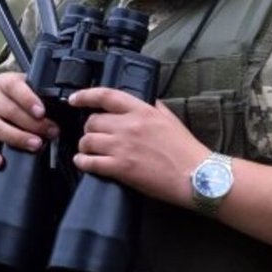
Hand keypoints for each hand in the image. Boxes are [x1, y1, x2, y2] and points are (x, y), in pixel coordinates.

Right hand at [0, 72, 59, 169]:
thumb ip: (37, 91)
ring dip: (18, 138)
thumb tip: (62, 103)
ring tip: (36, 144)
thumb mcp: (21, 85)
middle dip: (33, 124)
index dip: (28, 100)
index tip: (42, 112)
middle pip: (10, 111)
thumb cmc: (10, 96)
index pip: (14, 88)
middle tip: (52, 132)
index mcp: (3, 83)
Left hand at [67, 87, 208, 205]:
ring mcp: (123, 147)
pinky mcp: (121, 168)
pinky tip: (83, 162)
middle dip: (89, 128)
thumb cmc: (187, 150)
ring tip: (88, 150)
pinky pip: (90, 162)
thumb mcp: (170, 119)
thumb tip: (143, 101)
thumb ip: (153, 107)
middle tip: (93, 134)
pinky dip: (82, 162)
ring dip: (84, 145)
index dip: (86, 95)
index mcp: (142, 111)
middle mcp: (129, 126)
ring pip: (88, 140)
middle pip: (93, 121)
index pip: (106, 96)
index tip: (75, 99)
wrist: (197, 176)